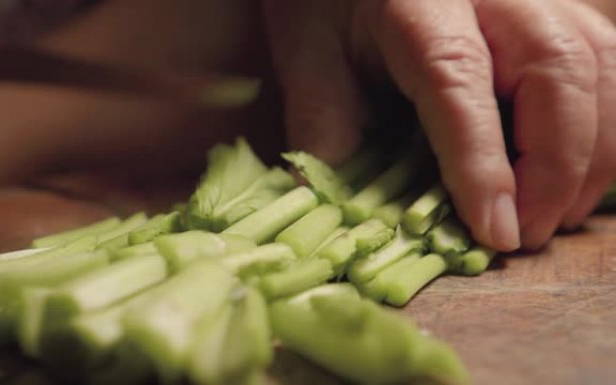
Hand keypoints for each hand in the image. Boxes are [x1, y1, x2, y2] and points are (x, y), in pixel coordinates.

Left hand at [264, 0, 615, 250]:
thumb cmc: (332, 13)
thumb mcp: (309, 65)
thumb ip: (323, 131)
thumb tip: (338, 214)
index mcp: (420, 5)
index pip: (462, 84)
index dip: (484, 165)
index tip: (495, 231)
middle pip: (555, 72)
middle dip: (552, 169)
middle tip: (524, 234)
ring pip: (599, 69)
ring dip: (588, 157)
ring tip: (549, 217)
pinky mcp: (556, 11)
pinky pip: (606, 66)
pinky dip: (602, 131)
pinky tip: (571, 175)